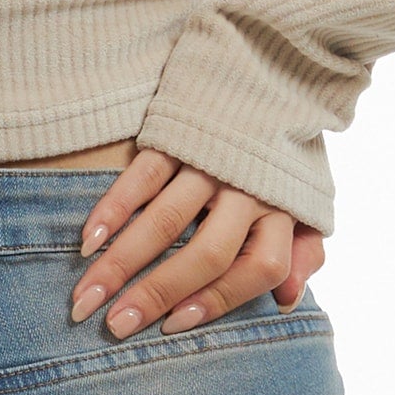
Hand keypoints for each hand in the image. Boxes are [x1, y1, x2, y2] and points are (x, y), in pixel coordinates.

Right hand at [69, 156, 326, 338]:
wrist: (272, 67)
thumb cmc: (283, 156)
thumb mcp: (308, 202)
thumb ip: (303, 252)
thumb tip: (287, 301)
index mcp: (285, 209)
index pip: (259, 267)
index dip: (219, 301)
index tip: (173, 326)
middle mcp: (249, 188)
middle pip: (207, 254)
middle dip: (157, 294)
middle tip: (114, 326)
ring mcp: (210, 160)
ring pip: (165, 220)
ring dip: (121, 262)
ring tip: (86, 297)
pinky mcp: (176, 133)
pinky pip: (141, 176)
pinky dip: (112, 209)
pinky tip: (87, 240)